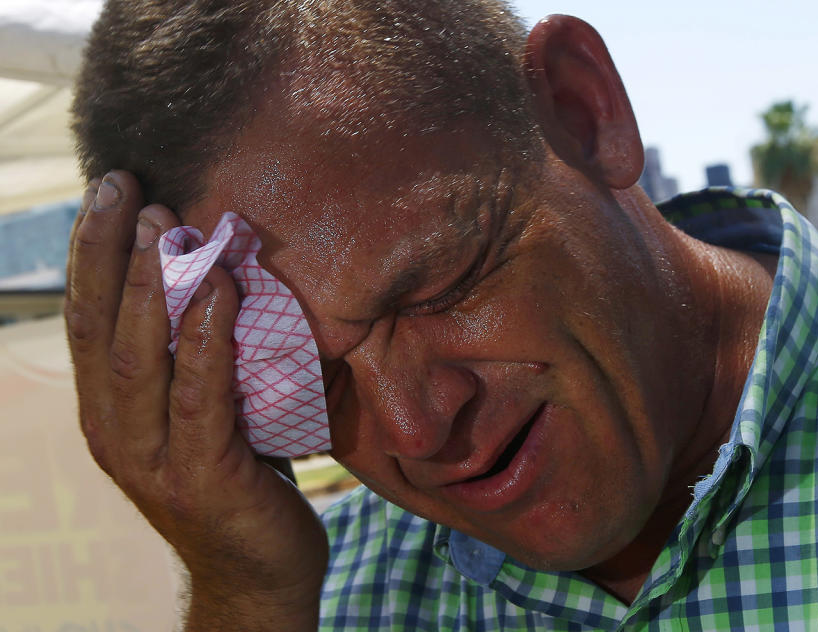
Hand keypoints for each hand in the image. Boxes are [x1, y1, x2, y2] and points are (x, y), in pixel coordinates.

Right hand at [65, 172, 326, 629]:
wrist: (258, 572)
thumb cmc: (240, 480)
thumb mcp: (203, 413)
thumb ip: (191, 360)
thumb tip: (212, 276)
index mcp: (109, 412)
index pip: (87, 319)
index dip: (92, 252)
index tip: (110, 188)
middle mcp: (114, 433)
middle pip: (99, 327)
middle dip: (109, 250)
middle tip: (125, 183)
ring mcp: (152, 460)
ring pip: (138, 358)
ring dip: (151, 285)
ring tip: (166, 223)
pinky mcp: (201, 478)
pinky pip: (200, 397)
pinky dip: (205, 338)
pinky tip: (219, 290)